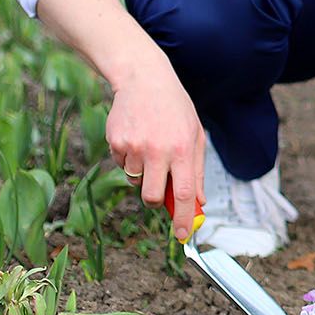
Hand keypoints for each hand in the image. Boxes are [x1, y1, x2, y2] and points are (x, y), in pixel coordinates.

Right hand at [105, 60, 207, 240]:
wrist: (144, 79)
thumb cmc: (175, 109)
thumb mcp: (195, 135)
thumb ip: (197, 171)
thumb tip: (198, 203)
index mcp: (183, 149)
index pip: (184, 194)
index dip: (183, 218)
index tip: (182, 236)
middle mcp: (158, 150)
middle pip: (152, 196)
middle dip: (155, 200)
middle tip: (159, 187)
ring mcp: (134, 146)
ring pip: (135, 180)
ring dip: (142, 172)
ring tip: (150, 145)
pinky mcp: (116, 141)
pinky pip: (121, 164)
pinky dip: (129, 157)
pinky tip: (136, 135)